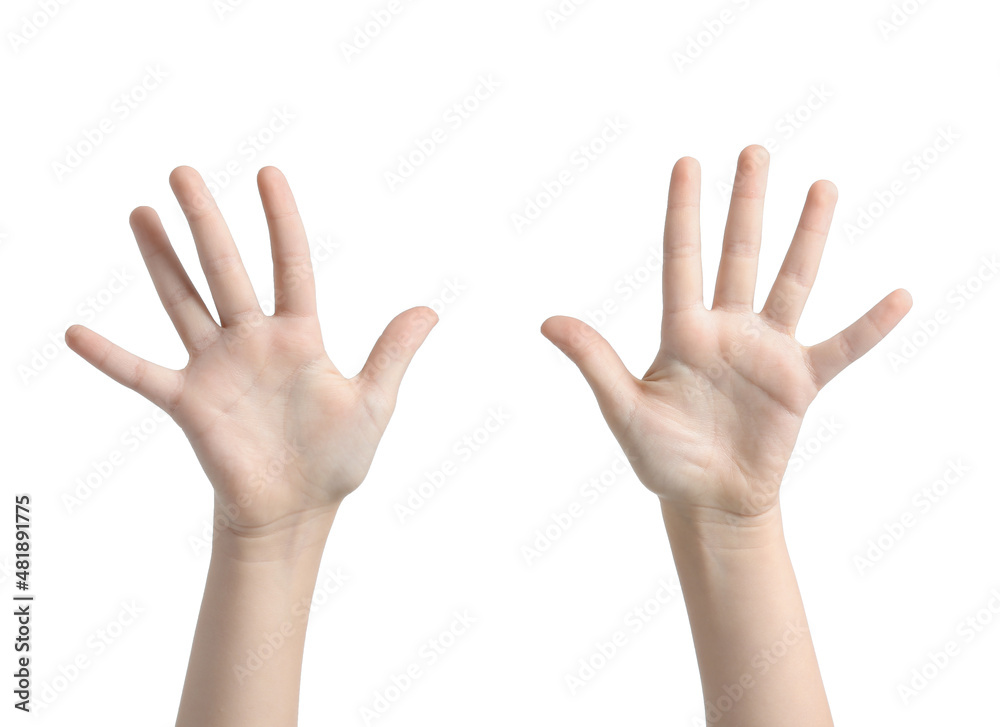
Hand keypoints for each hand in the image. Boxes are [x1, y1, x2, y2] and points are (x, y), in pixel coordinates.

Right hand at [67, 166, 436, 537]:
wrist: (297, 509)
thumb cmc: (336, 457)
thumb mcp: (373, 402)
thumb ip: (393, 353)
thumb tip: (430, 309)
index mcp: (299, 336)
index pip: (290, 265)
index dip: (281, 221)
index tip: (267, 174)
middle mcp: (253, 341)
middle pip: (226, 270)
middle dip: (206, 222)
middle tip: (183, 172)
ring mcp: (217, 368)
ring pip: (184, 302)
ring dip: (161, 260)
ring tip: (142, 213)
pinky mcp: (190, 404)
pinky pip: (142, 375)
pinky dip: (110, 357)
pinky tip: (76, 331)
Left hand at [542, 146, 910, 520]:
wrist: (708, 500)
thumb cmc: (662, 457)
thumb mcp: (623, 409)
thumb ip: (595, 362)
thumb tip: (547, 321)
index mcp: (682, 331)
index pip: (682, 258)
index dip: (683, 211)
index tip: (686, 162)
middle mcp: (727, 329)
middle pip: (738, 253)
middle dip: (746, 203)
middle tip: (753, 151)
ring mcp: (766, 351)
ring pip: (791, 281)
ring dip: (807, 235)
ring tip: (823, 186)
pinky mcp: (800, 382)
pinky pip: (841, 347)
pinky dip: (870, 326)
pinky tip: (900, 296)